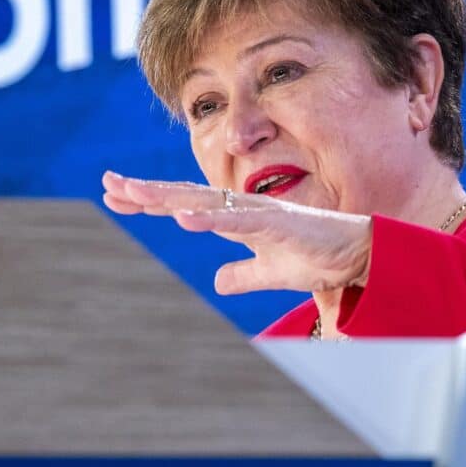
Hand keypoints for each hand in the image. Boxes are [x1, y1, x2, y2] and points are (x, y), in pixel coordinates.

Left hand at [102, 171, 371, 294]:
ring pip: (205, 202)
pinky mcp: (277, 224)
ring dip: (168, 198)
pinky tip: (183, 219)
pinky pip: (238, 221)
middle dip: (146, 192)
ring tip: (134, 194)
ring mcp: (258, 213)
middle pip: (184, 197)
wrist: (357, 256)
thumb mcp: (270, 274)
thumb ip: (243, 274)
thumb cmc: (315, 258)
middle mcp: (241, 209)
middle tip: (108, 184)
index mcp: (235, 219)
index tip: (115, 196)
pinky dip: (210, 219)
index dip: (150, 201)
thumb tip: (218, 282)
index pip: (184, 206)